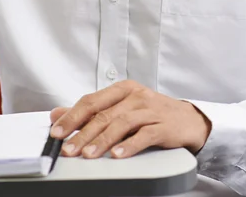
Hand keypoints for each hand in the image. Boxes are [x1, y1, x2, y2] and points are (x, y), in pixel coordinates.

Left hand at [49, 80, 210, 158]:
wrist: (189, 119)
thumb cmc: (151, 113)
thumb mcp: (120, 108)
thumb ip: (90, 111)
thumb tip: (57, 114)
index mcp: (122, 90)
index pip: (91, 101)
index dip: (72, 117)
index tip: (56, 132)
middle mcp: (136, 96)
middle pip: (104, 114)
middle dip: (82, 133)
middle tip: (68, 149)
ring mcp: (151, 110)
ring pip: (121, 123)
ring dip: (102, 140)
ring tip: (88, 155)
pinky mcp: (164, 125)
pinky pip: (144, 135)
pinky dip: (129, 145)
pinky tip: (117, 155)